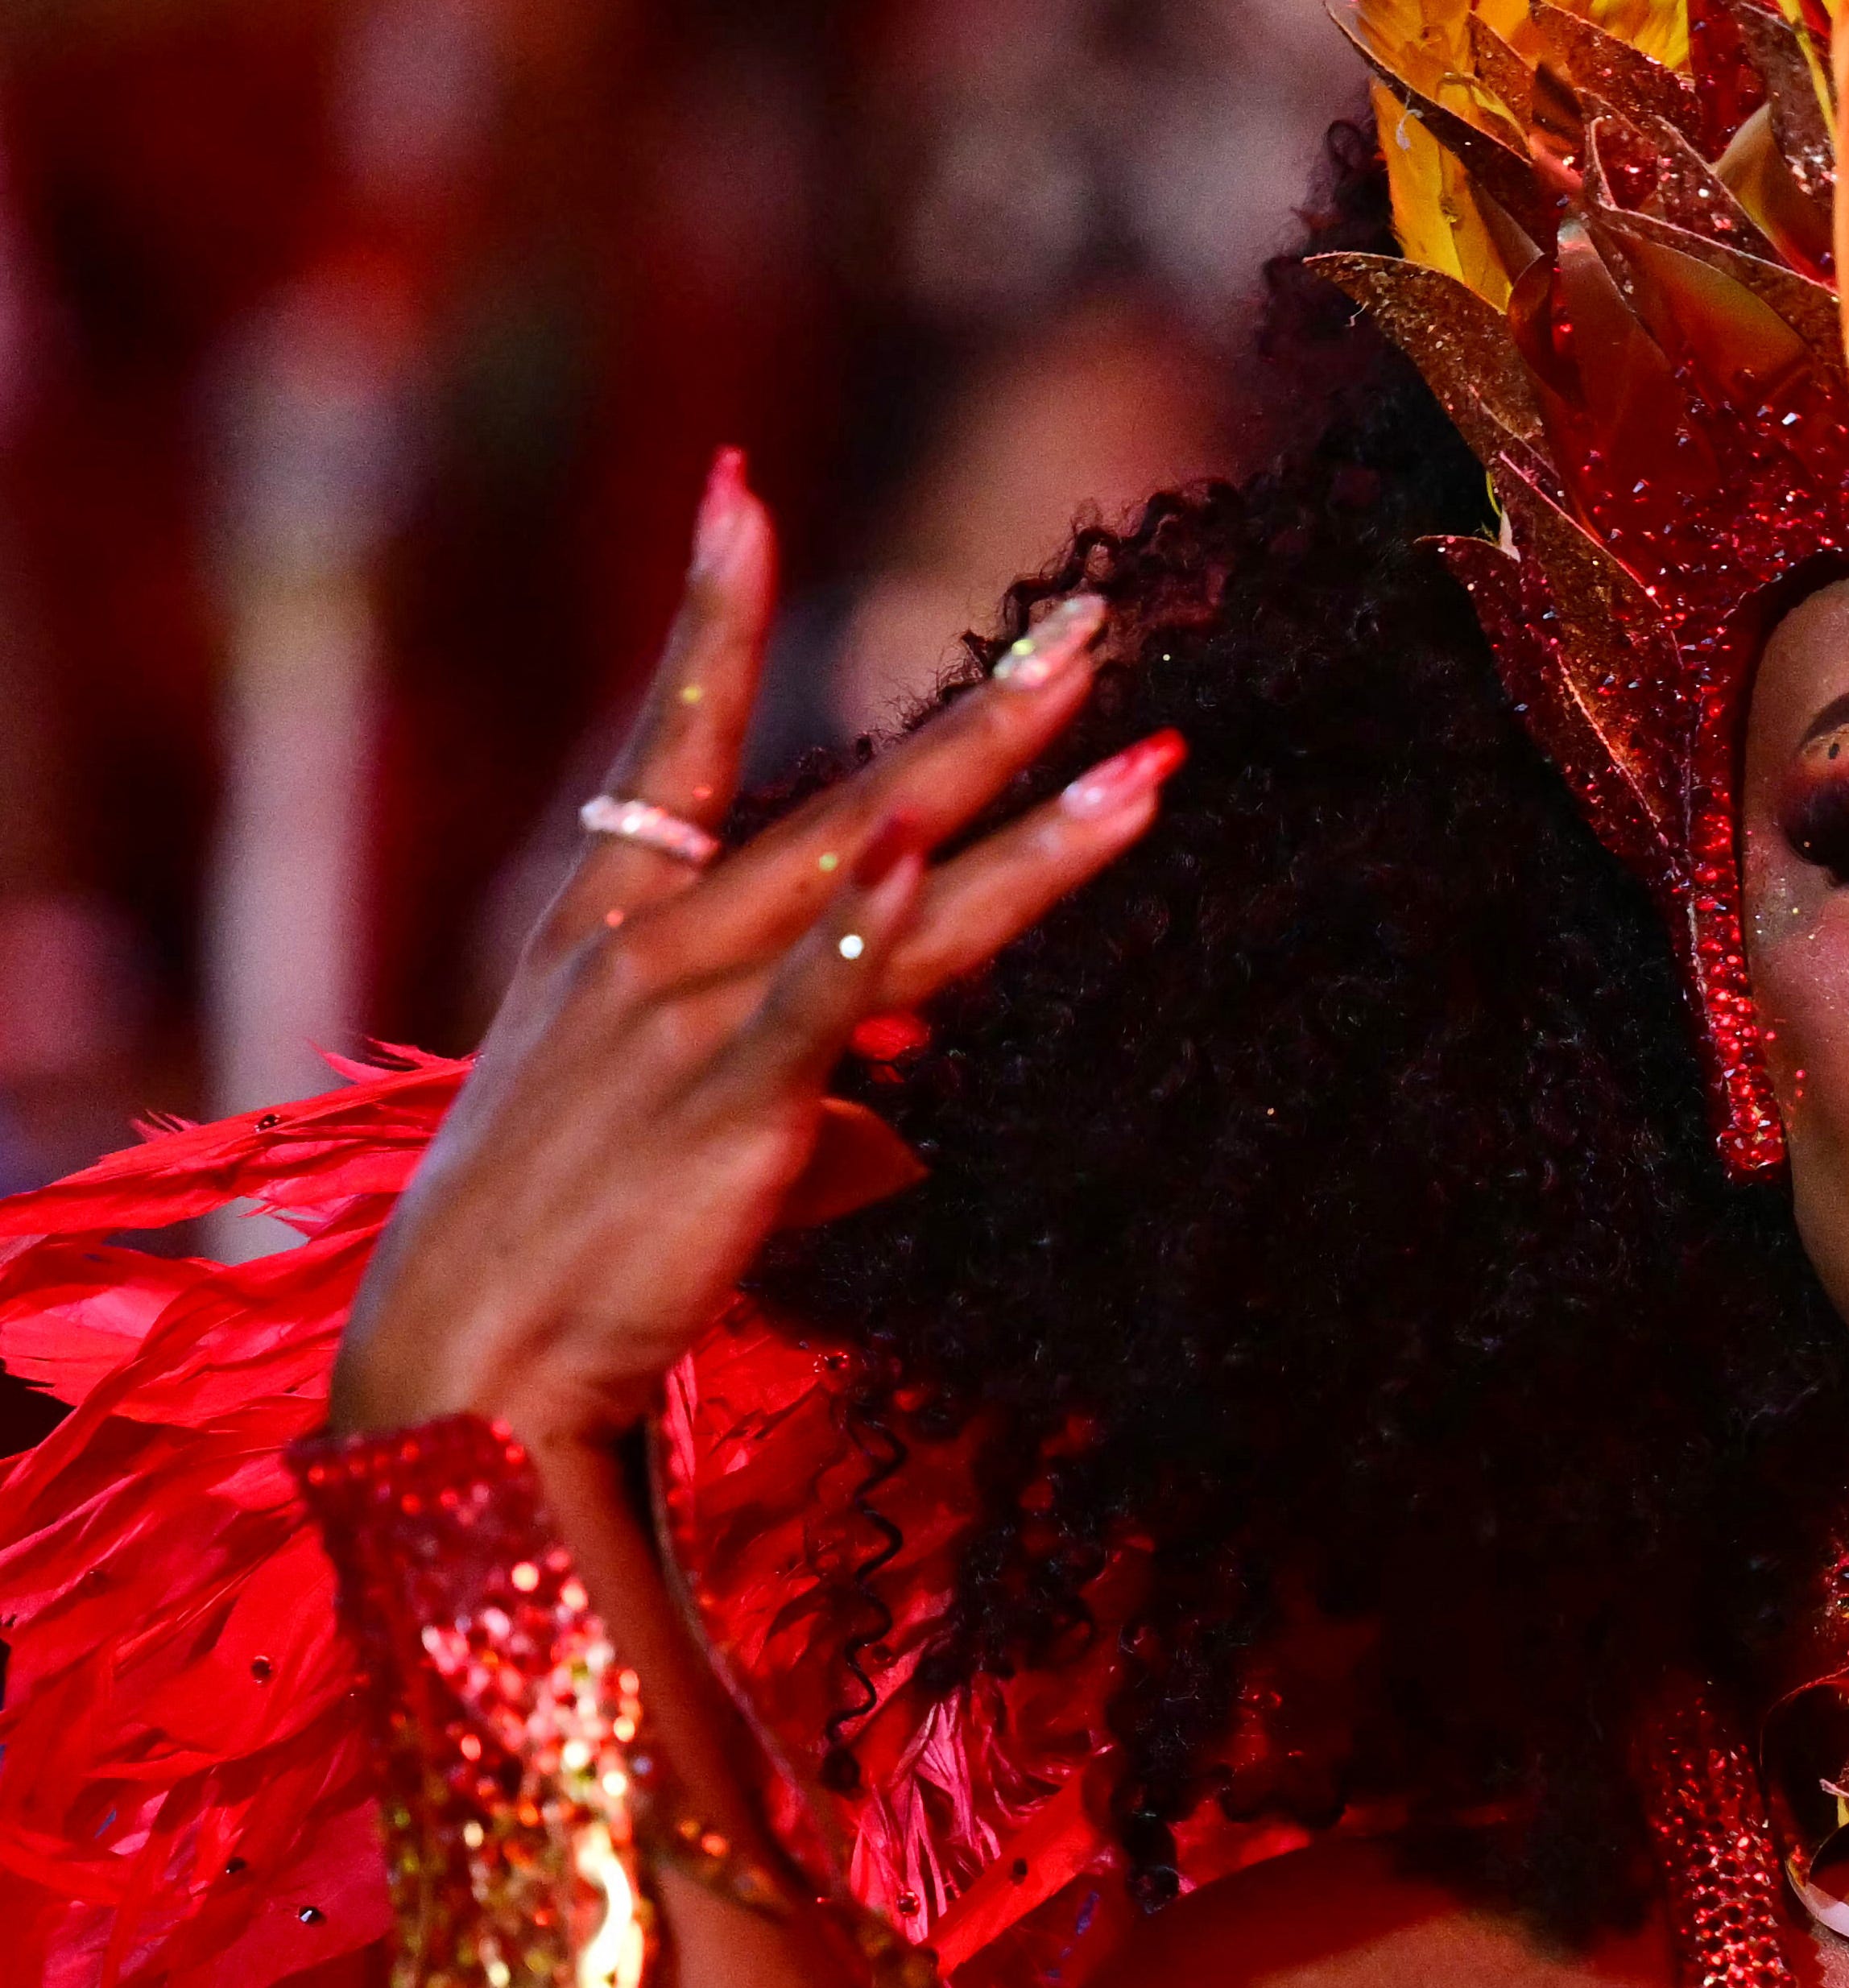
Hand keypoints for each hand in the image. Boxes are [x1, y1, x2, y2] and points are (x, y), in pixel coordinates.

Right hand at [332, 452, 1182, 1456]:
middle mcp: (650, 955)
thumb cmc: (562, 1263)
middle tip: (1096, 622)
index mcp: (610, 937)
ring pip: (883, 890)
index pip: (671, 747)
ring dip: (1020, 816)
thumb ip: (801, 1113)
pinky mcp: (726, 1113)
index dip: (710, 623)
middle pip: (852, 805)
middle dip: (986, 715)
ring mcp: (688, 1025)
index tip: (733, 494)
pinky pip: (811, 1005)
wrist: (461, 1382)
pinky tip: (936, 859)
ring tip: (1138, 749)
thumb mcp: (669, 1147)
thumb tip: (893, 1134)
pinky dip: (868, 930)